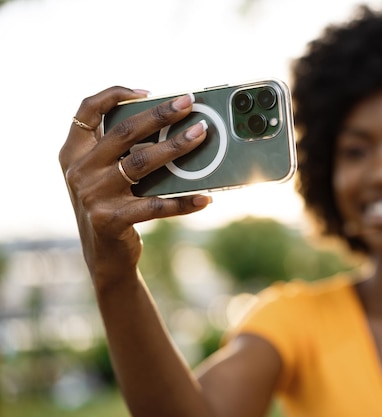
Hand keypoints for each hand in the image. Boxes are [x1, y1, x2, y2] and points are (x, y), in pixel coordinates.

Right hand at [59, 86, 210, 285]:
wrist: (104, 256)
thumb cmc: (113, 205)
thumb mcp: (105, 176)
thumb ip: (122, 152)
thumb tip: (172, 127)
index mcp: (74, 153)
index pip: (87, 110)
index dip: (115, 94)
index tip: (147, 91)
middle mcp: (79, 171)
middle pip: (123, 132)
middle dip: (160, 114)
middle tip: (188, 103)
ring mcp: (92, 195)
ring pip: (141, 162)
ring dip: (176, 146)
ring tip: (201, 135)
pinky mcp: (110, 220)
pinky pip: (155, 205)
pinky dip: (183, 201)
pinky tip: (204, 197)